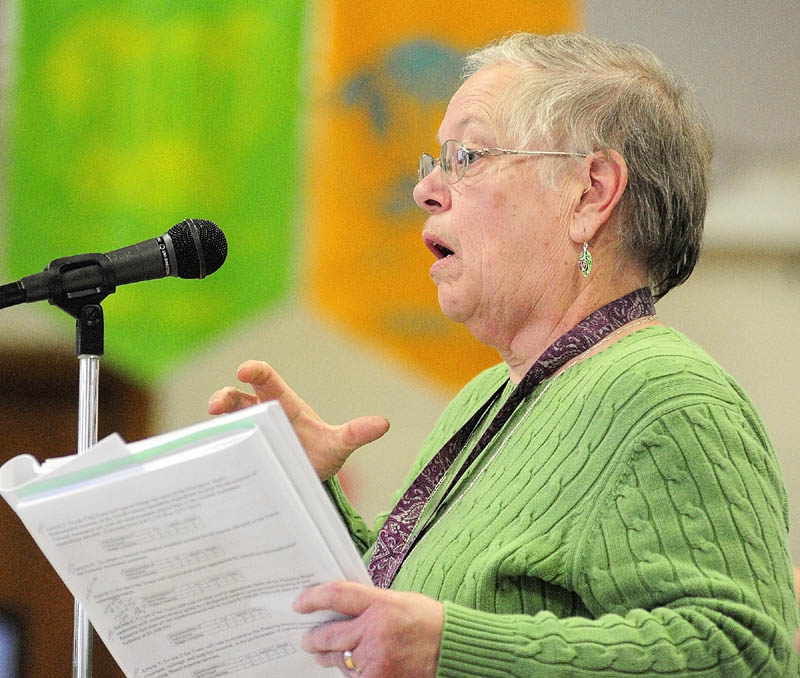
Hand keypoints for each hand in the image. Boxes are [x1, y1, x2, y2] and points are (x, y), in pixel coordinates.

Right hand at [208, 360, 388, 480]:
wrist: (309, 480)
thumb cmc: (322, 454)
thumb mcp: (339, 445)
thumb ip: (357, 434)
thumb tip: (384, 424)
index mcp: (283, 404)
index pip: (266, 380)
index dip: (255, 371)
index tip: (244, 371)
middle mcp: (261, 415)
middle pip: (237, 398)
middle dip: (225, 398)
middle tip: (216, 406)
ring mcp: (248, 435)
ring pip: (226, 423)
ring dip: (216, 425)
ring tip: (211, 431)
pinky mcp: (240, 455)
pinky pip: (223, 450)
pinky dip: (214, 451)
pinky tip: (207, 462)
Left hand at [294, 581, 443, 677]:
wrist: (450, 646)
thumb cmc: (425, 620)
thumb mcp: (397, 600)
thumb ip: (369, 604)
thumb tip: (338, 608)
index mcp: (381, 603)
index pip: (337, 595)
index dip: (312, 598)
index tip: (299, 603)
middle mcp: (375, 630)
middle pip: (329, 634)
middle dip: (313, 638)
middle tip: (307, 638)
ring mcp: (376, 658)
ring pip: (339, 660)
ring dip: (329, 658)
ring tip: (324, 654)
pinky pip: (354, 677)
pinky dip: (351, 672)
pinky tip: (354, 666)